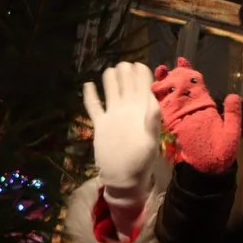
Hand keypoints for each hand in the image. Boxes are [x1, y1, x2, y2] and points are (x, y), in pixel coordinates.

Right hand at [83, 62, 161, 193]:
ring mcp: (113, 116)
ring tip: (110, 70)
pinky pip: (94, 107)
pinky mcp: (100, 124)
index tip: (139, 64)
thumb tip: (154, 104)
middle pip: (127, 85)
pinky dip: (91, 96)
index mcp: (141, 112)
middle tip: (124, 64)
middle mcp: (127, 110)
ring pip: (111, 92)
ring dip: (110, 80)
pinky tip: (88, 85)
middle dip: (126, 72)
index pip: (143, 87)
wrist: (123, 178)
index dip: (141, 74)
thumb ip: (151, 122)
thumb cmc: (140, 161)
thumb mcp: (150, 141)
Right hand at [151, 58, 241, 173]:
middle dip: (173, 76)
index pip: (196, 87)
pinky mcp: (174, 128)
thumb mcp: (231, 131)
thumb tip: (233, 95)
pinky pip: (165, 112)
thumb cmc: (223, 153)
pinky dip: (159, 101)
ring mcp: (182, 119)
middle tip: (165, 66)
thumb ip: (232, 114)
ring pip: (171, 98)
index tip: (183, 61)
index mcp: (206, 109)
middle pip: (180, 89)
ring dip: (164, 85)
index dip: (189, 74)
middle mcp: (192, 111)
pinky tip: (154, 91)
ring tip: (158, 73)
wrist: (212, 171)